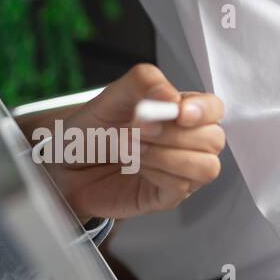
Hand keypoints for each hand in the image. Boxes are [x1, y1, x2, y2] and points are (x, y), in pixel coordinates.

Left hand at [37, 64, 225, 220]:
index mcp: (179, 114)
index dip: (204, 111)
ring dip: (168, 156)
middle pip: (214, 139)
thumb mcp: (110, 97)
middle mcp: (186, 143)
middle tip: (140, 129)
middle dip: (176, 134)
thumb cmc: (91, 132)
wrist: (65, 165)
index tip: (179, 112)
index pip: (214, 109)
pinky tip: (136, 167)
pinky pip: (182, 187)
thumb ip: (142, 83)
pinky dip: (157, 174)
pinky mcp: (168, 196)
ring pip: (206, 167)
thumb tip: (171, 95)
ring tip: (134, 150)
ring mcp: (181, 171)